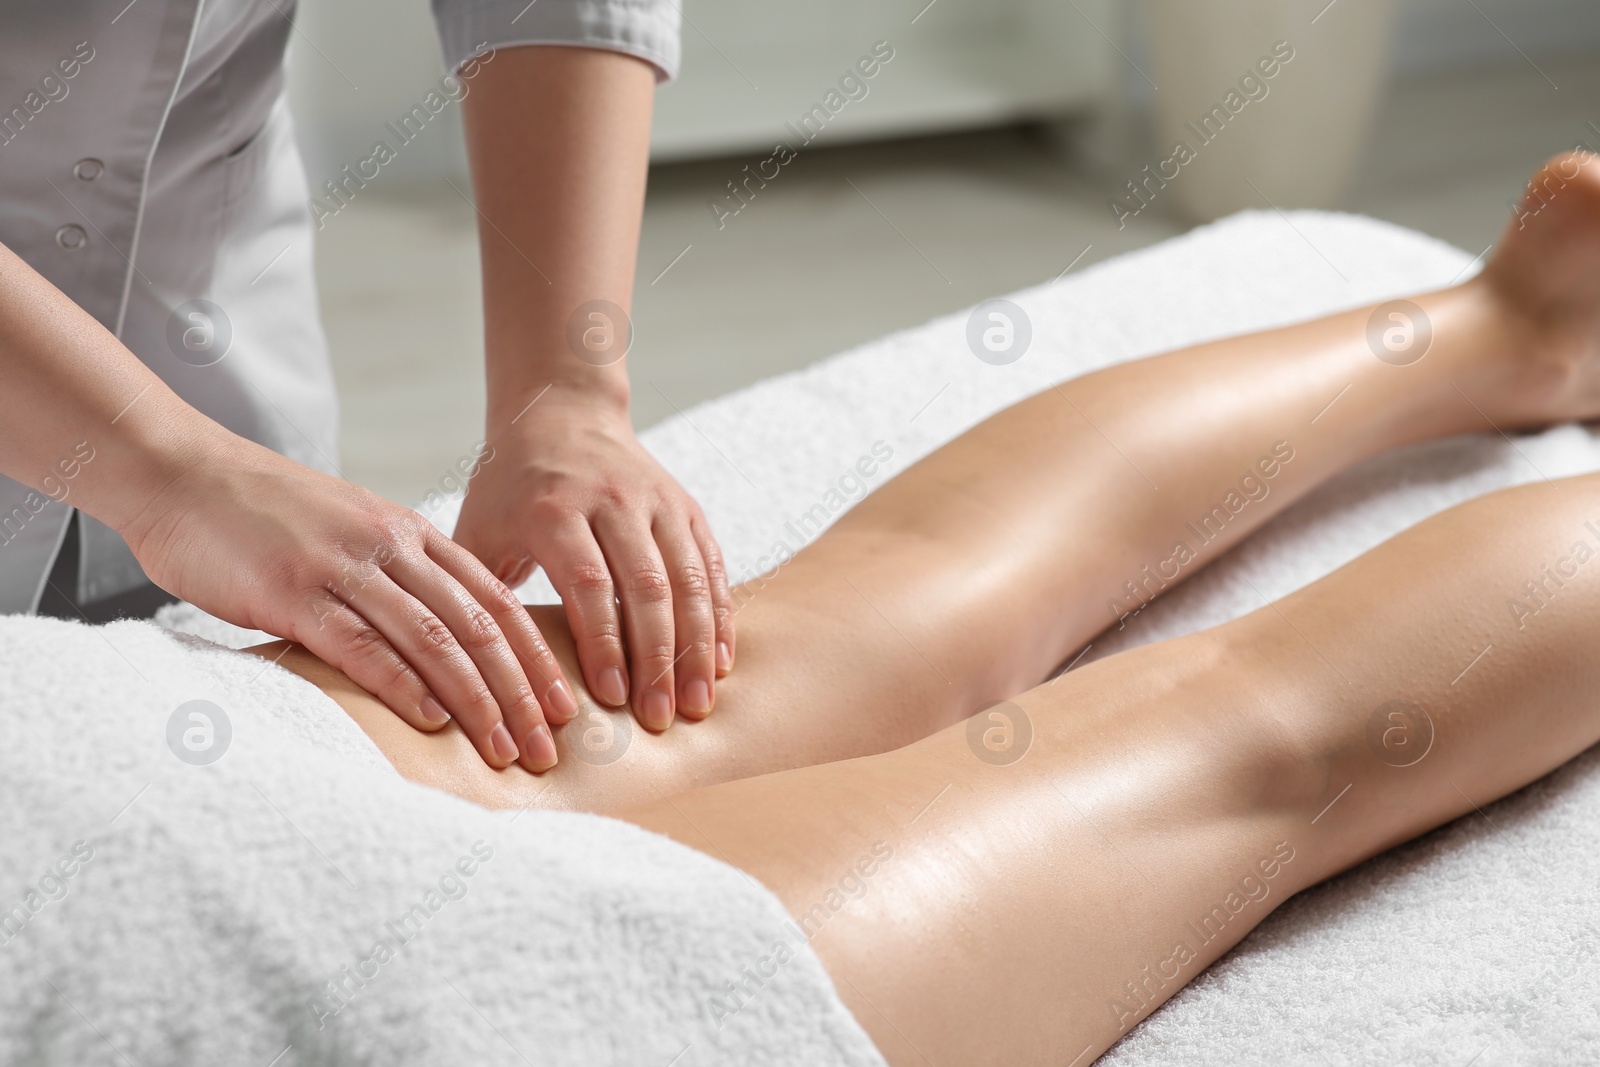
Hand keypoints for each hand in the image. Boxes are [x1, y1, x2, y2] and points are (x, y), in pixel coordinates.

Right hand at [123, 436, 578, 771]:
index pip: (496, 601)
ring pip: (434, 639)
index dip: (537, 657)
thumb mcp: (351, 533)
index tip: (566, 706)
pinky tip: (434, 721)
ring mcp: (343, 567)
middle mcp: (390, 547)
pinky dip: (404, 684)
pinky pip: (362, 643)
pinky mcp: (292, 591)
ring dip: (477, 701)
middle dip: (523, 692)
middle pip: (479, 627)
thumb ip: (397, 577)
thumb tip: (439, 642)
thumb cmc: (265, 514)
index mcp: (411, 534)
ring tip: (506, 749)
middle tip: (550, 747)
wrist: (182, 472)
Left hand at [451, 397, 734, 731]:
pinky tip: (719, 660)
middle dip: (658, 658)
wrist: (560, 413)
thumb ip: (478, 593)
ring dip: (696, 645)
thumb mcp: (478, 529)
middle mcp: (612, 499)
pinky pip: (711, 564)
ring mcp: (656, 500)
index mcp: (555, 507)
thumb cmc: (509, 487)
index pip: (589, 582)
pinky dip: (718, 615)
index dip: (604, 642)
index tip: (611, 697)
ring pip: (689, 577)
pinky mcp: (684, 506)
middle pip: (648, 585)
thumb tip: (474, 676)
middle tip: (661, 718)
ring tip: (698, 703)